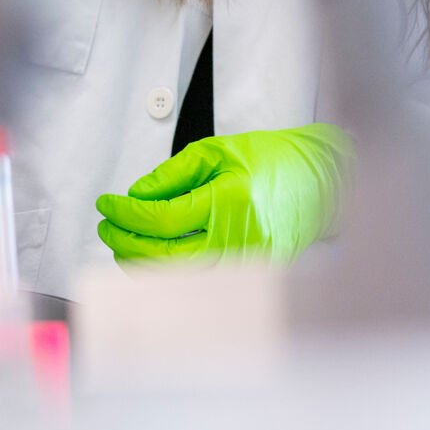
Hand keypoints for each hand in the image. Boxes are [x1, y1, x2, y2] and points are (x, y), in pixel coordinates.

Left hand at [95, 124, 351, 264]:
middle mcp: (239, 238)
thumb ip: (172, 175)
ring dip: (142, 262)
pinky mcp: (252, 274)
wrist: (322, 180)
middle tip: (107, 227)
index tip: (107, 205)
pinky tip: (152, 258)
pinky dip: (170, 270)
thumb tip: (137, 196)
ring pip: (179, 275)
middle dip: (125, 242)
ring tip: (122, 242)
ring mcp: (247, 262)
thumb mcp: (217, 151)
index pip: (162, 218)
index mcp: (230, 201)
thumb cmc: (275, 160)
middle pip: (165, 255)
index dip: (127, 213)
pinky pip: (199, 278)